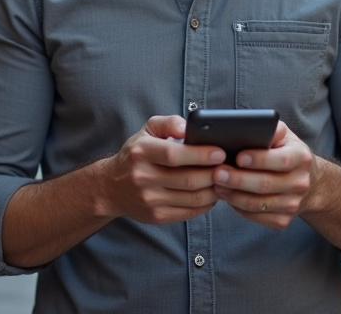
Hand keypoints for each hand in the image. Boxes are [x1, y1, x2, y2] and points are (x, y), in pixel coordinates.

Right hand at [99, 115, 228, 224]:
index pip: (173, 155)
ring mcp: (150, 200)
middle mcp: (143, 177)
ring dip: (214, 190)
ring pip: (192, 198)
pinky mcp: (157, 216)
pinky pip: (189, 212)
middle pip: (188, 179)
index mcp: (141, 153)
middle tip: (229, 167)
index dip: (200, 154)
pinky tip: (213, 193)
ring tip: (225, 180)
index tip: (220, 152)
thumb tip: (187, 128)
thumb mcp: (146, 131)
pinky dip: (207, 203)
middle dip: (214, 174)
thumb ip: (168, 123)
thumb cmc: (136, 154)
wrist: (111, 187)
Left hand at [210, 120, 315, 229]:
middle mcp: (300, 183)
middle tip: (217, 173)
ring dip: (234, 195)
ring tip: (217, 185)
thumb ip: (272, 129)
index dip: (258, 160)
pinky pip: (257, 217)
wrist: (310, 182)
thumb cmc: (288, 153)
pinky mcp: (283, 221)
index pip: (281, 160)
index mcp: (301, 158)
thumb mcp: (285, 136)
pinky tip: (228, 197)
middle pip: (266, 184)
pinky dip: (239, 208)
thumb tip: (254, 124)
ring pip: (258, 204)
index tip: (238, 157)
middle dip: (238, 179)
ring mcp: (293, 204)